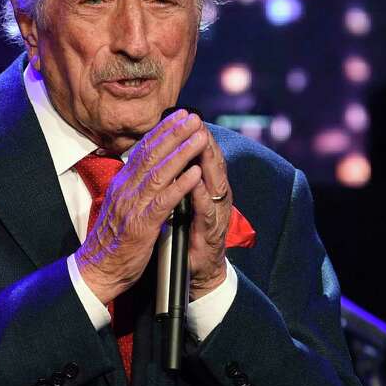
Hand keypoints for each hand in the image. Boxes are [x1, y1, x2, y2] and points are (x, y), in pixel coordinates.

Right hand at [75, 110, 206, 304]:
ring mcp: (133, 206)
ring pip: (159, 172)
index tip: (179, 116)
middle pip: (151, 154)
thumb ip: (133, 187)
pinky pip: (163, 200)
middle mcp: (126, 189)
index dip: (162, 131)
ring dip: (181, 152)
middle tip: (193, 117)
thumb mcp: (121, 206)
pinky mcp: (142, 225)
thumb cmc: (113, 241)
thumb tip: (145, 168)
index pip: (143, 150)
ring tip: (199, 137)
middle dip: (174, 133)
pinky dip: (180, 185)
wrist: (98, 269)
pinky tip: (194, 173)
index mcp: (122, 184)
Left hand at [187, 128, 230, 299]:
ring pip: (213, 181)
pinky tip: (197, 180)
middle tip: (194, 119)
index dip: (191, 135)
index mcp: (206, 187)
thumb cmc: (190, 235)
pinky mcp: (212, 232)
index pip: (201, 155)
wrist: (199, 271)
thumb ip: (180, 180)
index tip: (182, 114)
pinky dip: (201, 195)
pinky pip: (207, 210)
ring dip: (207, 160)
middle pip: (211, 162)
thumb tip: (169, 157)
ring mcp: (216, 213)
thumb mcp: (182, 202)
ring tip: (200, 140)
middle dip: (202, 140)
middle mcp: (214, 197)